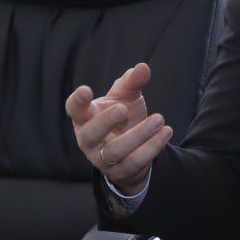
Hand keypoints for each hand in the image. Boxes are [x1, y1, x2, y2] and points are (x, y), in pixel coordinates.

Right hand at [67, 63, 171, 192]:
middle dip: (105, 121)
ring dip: (138, 135)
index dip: (77, 101)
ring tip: (158, 119)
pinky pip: (135, 161)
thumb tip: (143, 68)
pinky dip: (152, 148)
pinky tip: (166, 132)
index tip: (85, 90)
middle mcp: (89, 140)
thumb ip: (131, 83)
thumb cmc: (123, 119)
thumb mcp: (126, 98)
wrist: (133, 151)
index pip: (74, 110)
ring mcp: (102, 158)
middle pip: (90, 133)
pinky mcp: (120, 172)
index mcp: (85, 118)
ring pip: (116, 150)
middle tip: (123, 108)